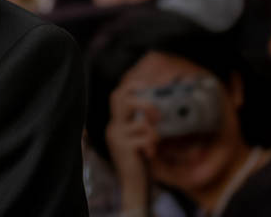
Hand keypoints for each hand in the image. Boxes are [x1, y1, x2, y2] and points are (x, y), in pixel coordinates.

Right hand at [105, 85, 157, 211]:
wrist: (132, 185)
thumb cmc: (139, 161)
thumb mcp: (138, 138)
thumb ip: (142, 124)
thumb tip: (156, 109)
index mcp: (116, 123)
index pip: (117, 96)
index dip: (132, 86)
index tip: (147, 86)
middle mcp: (113, 127)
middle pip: (123, 99)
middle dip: (144, 102)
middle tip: (157, 115)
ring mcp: (117, 137)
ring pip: (141, 123)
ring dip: (154, 133)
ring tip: (153, 144)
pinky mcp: (125, 148)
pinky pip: (146, 138)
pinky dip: (153, 145)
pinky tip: (150, 154)